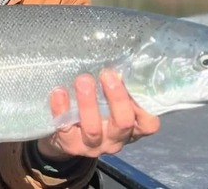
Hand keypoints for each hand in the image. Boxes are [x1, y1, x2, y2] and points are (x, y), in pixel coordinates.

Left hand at [38, 70, 160, 160]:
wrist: (65, 138)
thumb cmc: (96, 112)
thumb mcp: (110, 104)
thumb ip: (117, 88)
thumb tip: (117, 60)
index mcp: (130, 128)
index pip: (148, 124)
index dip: (145, 107)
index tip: (133, 83)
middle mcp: (115, 139)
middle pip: (123, 123)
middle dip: (116, 98)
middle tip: (107, 74)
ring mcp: (93, 145)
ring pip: (93, 128)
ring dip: (88, 103)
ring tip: (83, 80)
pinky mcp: (71, 145)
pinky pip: (66, 128)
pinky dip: (62, 108)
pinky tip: (59, 92)